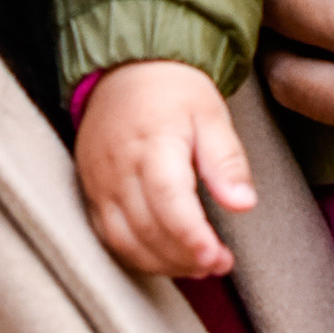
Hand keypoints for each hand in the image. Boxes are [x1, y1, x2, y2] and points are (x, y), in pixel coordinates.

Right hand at [74, 61, 256, 280]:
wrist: (128, 67)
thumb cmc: (175, 92)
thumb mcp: (212, 116)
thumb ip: (226, 161)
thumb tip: (243, 204)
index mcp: (153, 142)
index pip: (168, 200)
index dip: (191, 236)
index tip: (216, 257)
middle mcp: (119, 165)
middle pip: (146, 228)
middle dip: (183, 257)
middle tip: (218, 263)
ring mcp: (99, 180)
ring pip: (123, 239)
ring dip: (161, 263)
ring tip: (196, 265)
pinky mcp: (90, 189)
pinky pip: (106, 235)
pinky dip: (135, 254)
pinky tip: (164, 257)